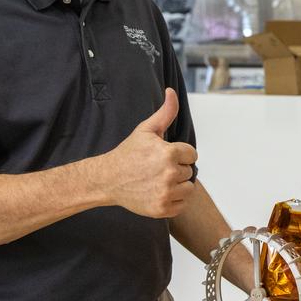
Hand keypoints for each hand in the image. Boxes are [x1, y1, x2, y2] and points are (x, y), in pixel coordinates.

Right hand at [99, 88, 197, 217]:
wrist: (108, 179)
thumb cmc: (128, 154)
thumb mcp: (146, 130)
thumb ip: (165, 112)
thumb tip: (171, 91)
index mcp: (169, 153)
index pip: (192, 154)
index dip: (179, 154)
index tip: (164, 155)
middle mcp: (169, 174)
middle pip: (190, 172)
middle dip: (177, 169)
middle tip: (157, 168)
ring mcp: (166, 193)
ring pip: (188, 189)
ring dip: (178, 185)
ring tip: (159, 180)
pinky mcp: (162, 209)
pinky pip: (181, 205)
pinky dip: (173, 200)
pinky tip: (158, 192)